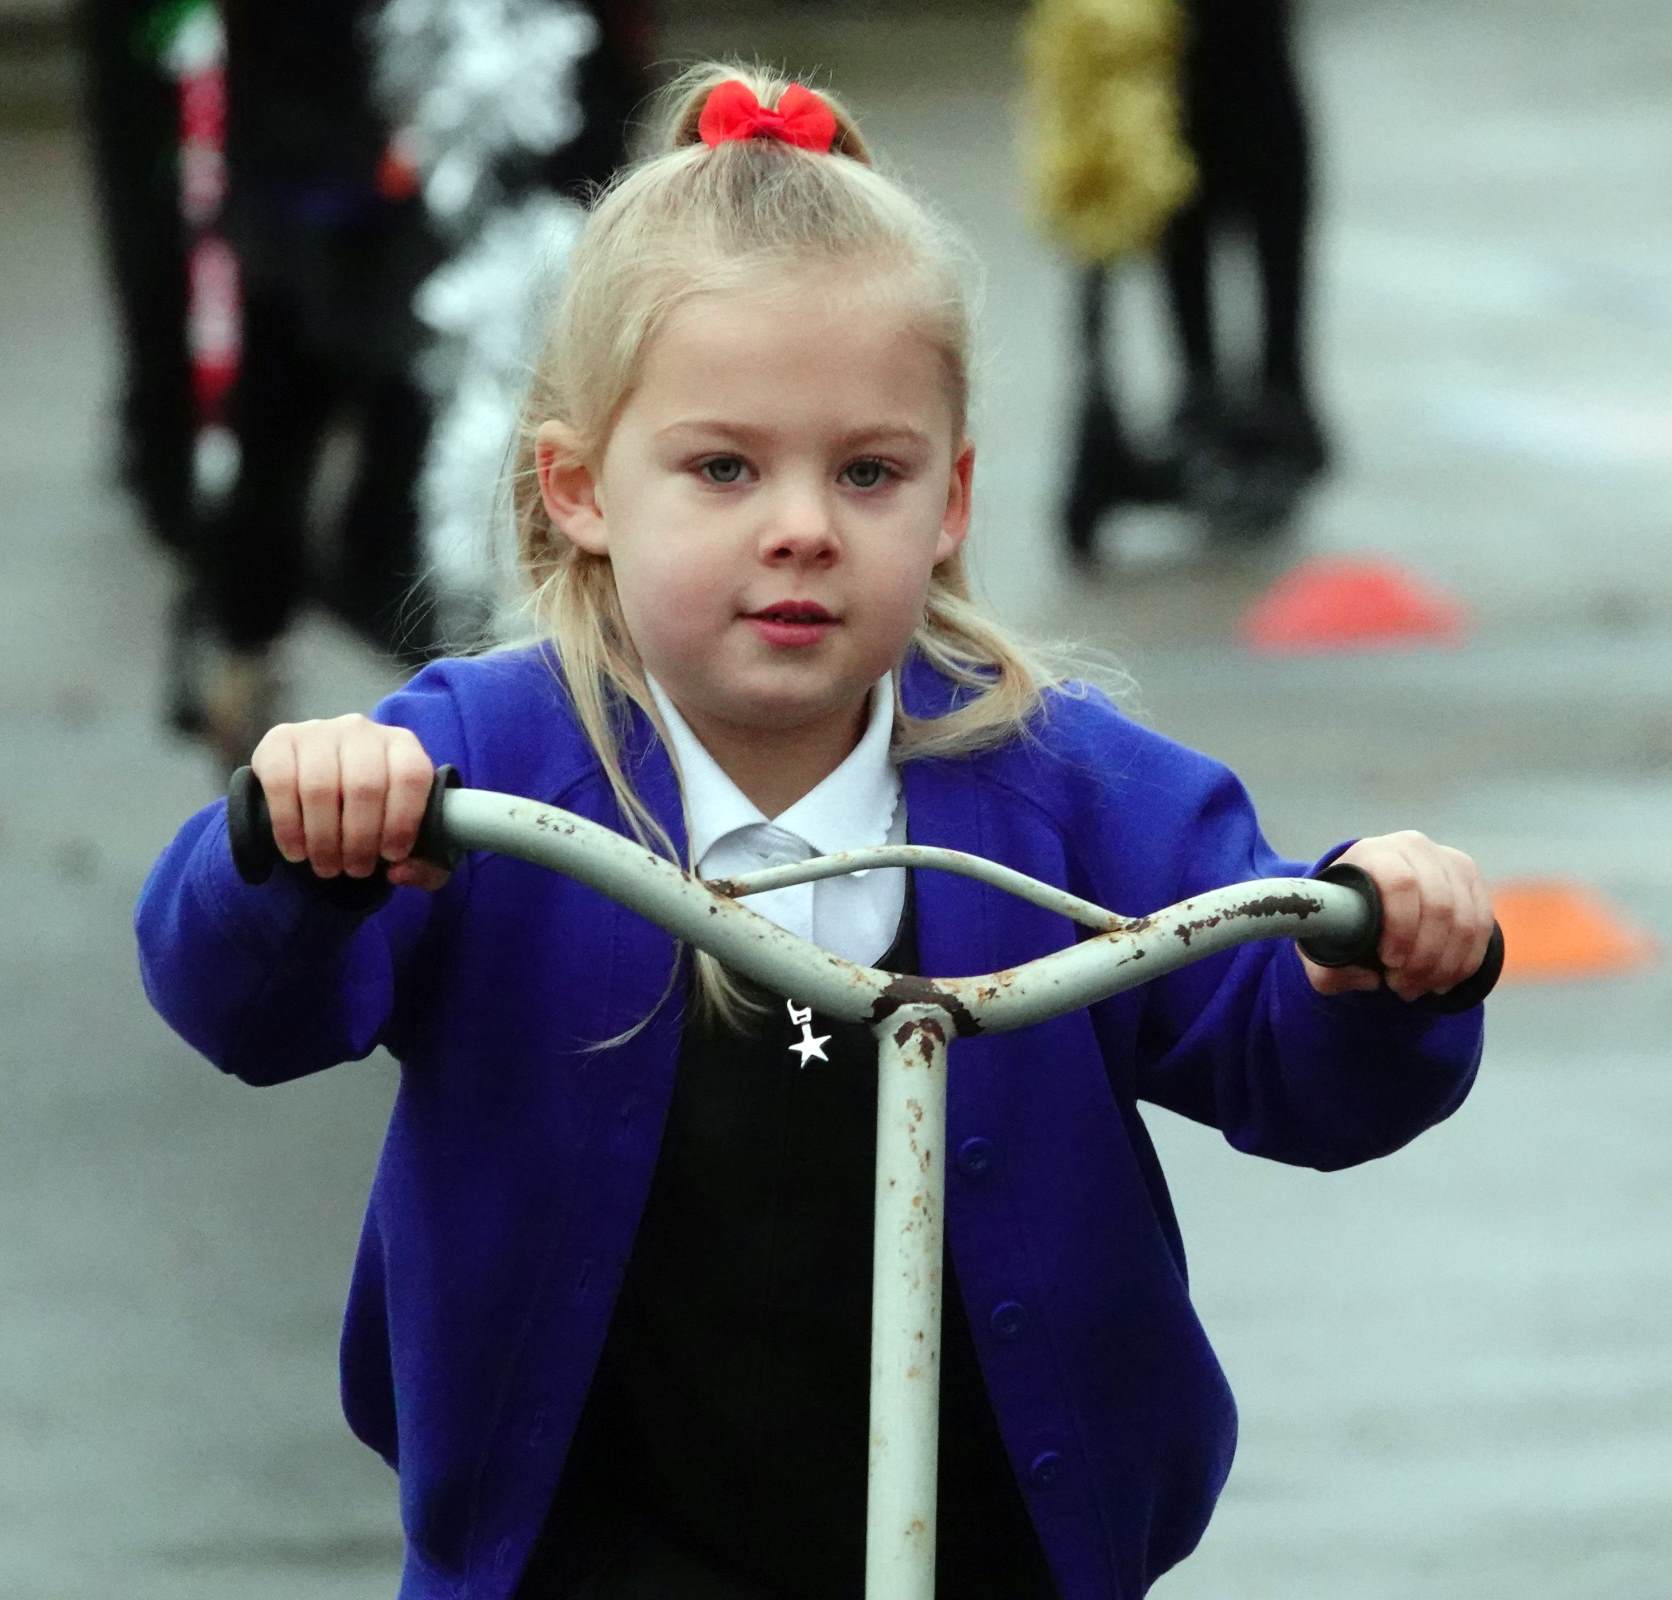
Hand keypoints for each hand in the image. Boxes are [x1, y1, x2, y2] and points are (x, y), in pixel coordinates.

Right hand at [248, 715, 450, 890]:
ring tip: (328, 867)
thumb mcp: (408, 836)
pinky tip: (297, 851)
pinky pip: (281, 784)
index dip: (402, 820)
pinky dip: (289, 827)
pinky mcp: (279, 740)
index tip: (391, 855)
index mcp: (402, 745)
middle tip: (356, 869)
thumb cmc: (373, 814)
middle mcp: (361, 730)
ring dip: (324, 839)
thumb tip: (399, 871)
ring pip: (320, 788)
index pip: (411, 775)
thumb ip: (425, 862)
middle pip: (364, 786)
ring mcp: (318, 731)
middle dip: (360, 840)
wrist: (320, 786)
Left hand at [1301, 831, 1492, 1001]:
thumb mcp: (1320, 943)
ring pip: (1466, 921)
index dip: (1401, 927)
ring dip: (1444, 966)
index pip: (1400, 883)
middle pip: (1439, 905)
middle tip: (1402, 986)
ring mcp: (1448, 861)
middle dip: (1424, 957)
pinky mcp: (1472, 880)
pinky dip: (1465, 962)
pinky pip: (1483, 927)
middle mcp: (1414, 847)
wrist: (1369, 892)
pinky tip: (1442, 981)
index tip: (1388, 962)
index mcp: (1373, 853)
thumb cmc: (1342, 918)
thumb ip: (1329, 969)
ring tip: (1418, 988)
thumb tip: (1370, 979)